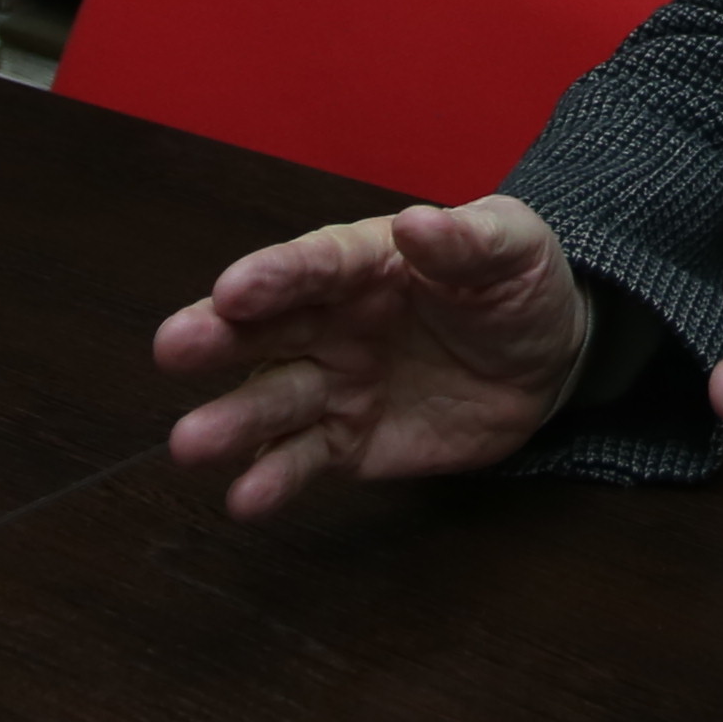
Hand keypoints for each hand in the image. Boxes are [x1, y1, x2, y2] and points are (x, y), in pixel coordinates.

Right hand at [154, 194, 587, 518]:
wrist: (549, 359)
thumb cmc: (518, 285)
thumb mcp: (512, 247)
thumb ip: (466, 241)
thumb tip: (418, 223)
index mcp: (364, 261)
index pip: (312, 264)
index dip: (273, 275)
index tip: (232, 289)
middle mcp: (331, 321)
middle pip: (266, 328)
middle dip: (217, 337)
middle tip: (173, 348)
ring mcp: (334, 384)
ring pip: (271, 401)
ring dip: (230, 421)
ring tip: (190, 442)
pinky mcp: (347, 441)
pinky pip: (302, 460)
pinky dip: (271, 479)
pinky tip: (245, 499)